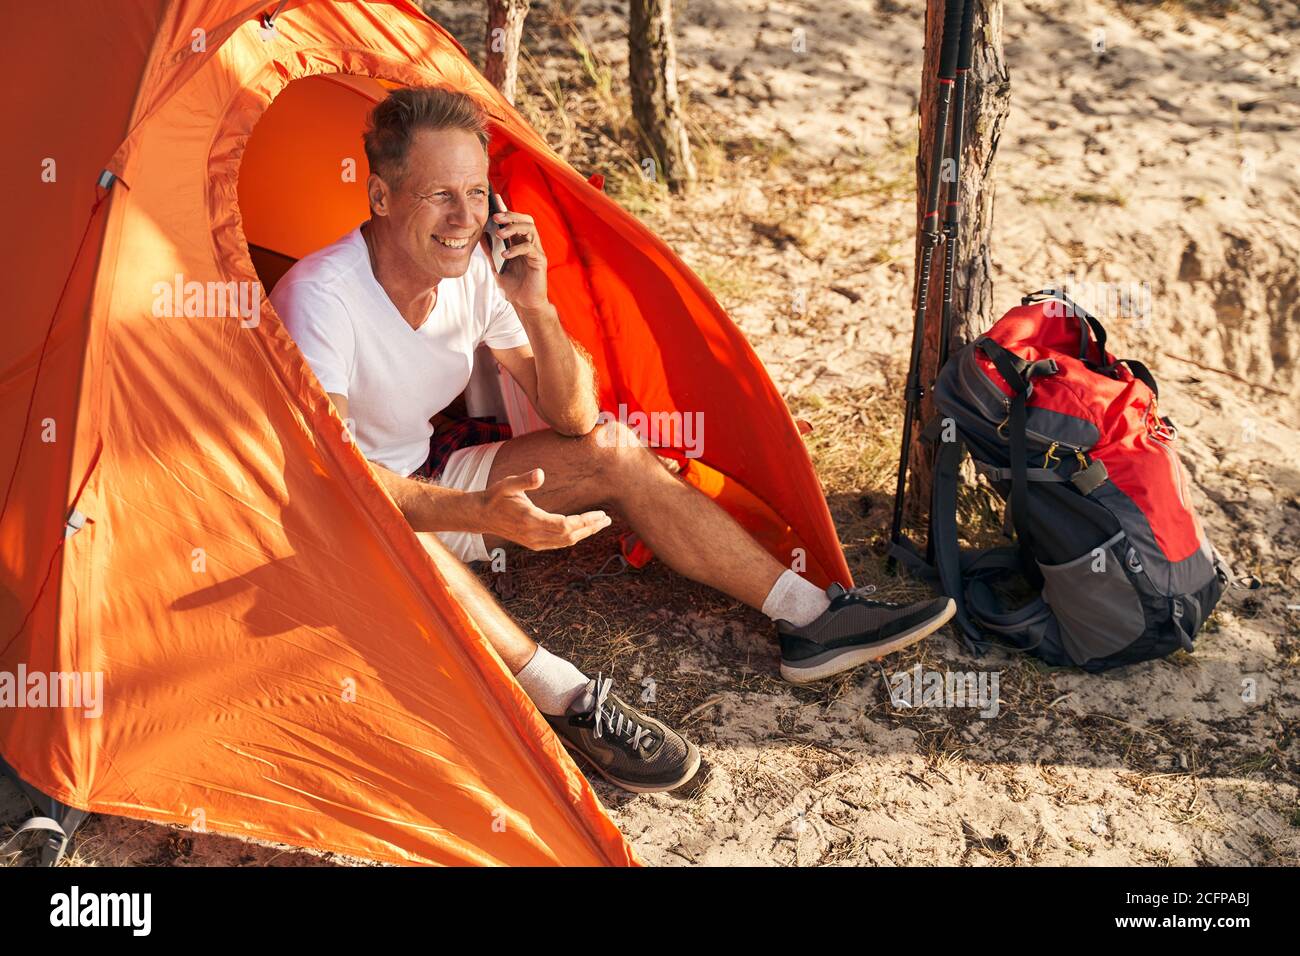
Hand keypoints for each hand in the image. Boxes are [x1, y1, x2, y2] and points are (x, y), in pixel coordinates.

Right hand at [478, 468, 610, 549]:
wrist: (481, 516)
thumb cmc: (495, 497)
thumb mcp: (507, 484)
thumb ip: (524, 480)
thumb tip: (540, 473)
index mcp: (530, 520)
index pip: (565, 525)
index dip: (584, 521)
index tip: (600, 514)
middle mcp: (534, 535)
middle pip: (570, 536)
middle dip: (590, 528)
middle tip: (607, 519)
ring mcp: (534, 542)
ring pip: (566, 542)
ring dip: (584, 533)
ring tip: (600, 523)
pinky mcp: (534, 544)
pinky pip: (559, 543)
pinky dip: (574, 537)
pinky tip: (583, 529)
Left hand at [489, 210, 549, 313]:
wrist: (524, 304)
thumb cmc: (513, 286)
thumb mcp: (496, 266)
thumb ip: (490, 251)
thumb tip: (479, 235)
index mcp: (520, 242)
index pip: (514, 221)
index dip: (506, 210)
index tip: (494, 200)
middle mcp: (530, 244)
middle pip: (525, 220)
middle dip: (510, 216)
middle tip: (496, 217)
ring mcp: (536, 251)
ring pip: (530, 229)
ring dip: (514, 228)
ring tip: (500, 234)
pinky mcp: (539, 261)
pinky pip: (530, 248)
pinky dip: (516, 249)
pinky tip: (505, 254)